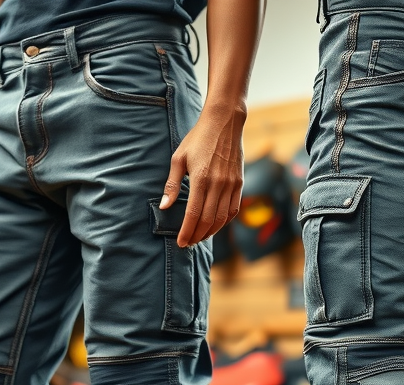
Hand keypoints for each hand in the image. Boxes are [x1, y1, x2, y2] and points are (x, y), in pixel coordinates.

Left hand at [162, 103, 246, 247]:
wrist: (224, 123)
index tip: (181, 242)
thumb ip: (172, 185)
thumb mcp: (178, 158)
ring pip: (222, 218)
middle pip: (209, 220)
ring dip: (211, 232)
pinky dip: (224, 221)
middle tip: (188, 243)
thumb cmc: (197, 139)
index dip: (187, 231)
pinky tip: (215, 225)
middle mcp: (218, 184)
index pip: (194, 214)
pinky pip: (233, 209)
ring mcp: (231, 184)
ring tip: (200, 237)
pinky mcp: (239, 182)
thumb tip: (164, 206)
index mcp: (201, 179)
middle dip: (197, 235)